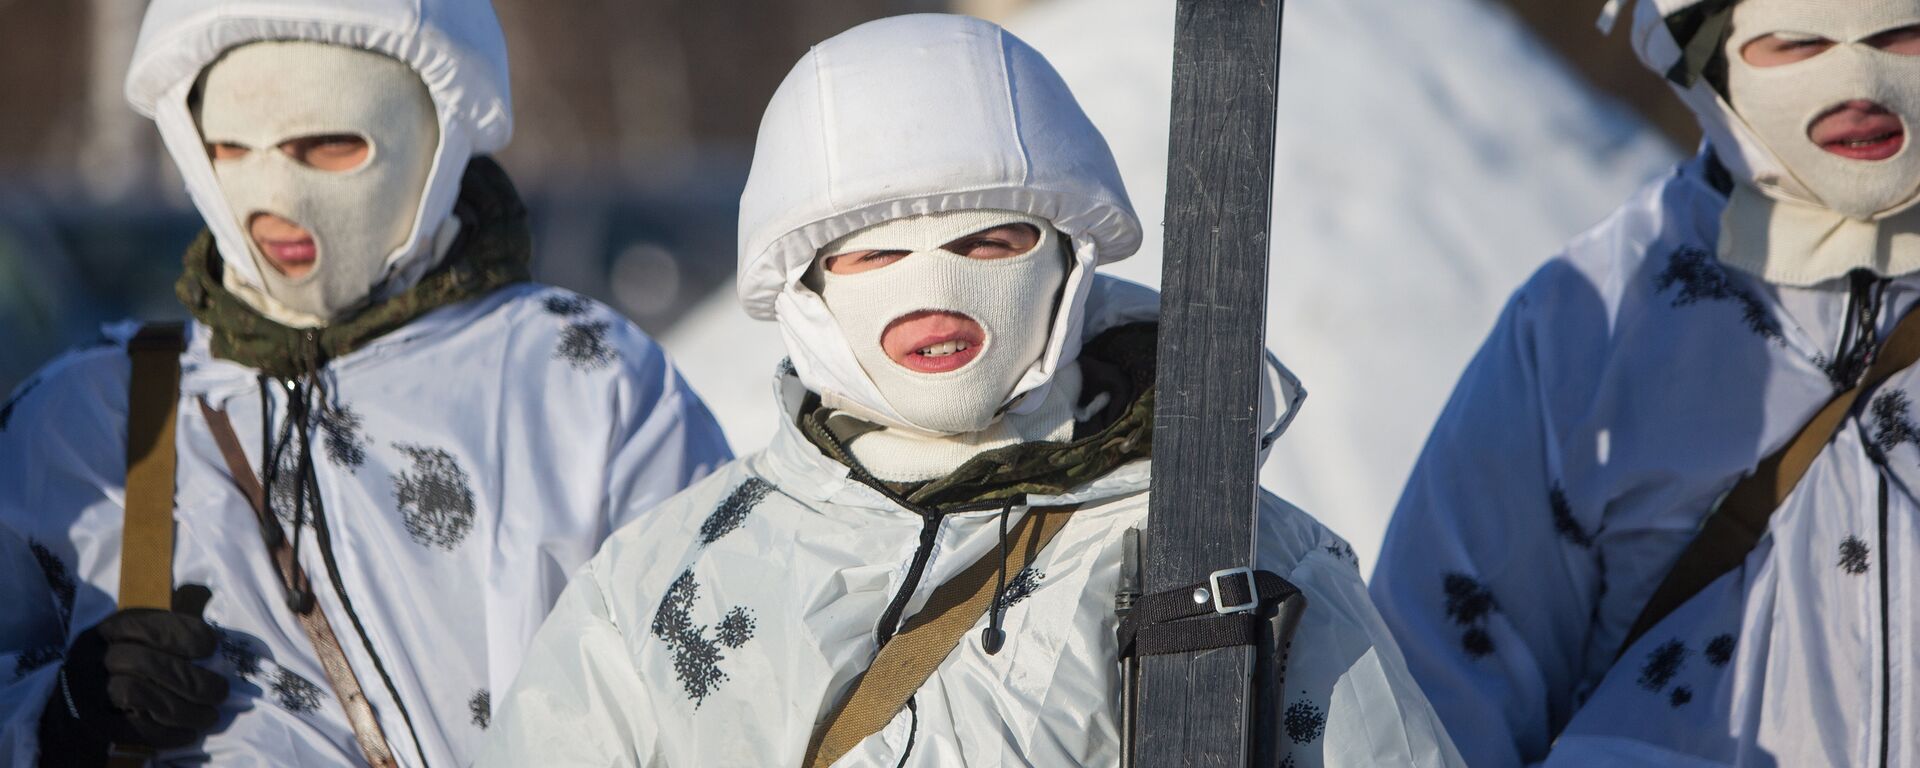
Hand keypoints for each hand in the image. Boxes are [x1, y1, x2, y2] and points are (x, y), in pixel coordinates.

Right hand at [38, 585, 228, 764]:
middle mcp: (95, 655)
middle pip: (144, 662)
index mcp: (111, 629)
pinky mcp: (92, 721)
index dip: (182, 635)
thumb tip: (215, 638)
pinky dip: (164, 733)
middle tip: (220, 692)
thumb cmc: (123, 665)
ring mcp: (88, 689)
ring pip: (136, 694)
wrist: (77, 701)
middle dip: (191, 679)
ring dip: (182, 709)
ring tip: (210, 717)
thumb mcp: (138, 639)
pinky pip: (129, 728)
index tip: (211, 648)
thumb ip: (170, 634)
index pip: (146, 625)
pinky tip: (187, 735)